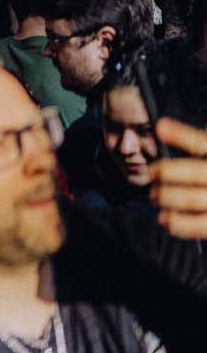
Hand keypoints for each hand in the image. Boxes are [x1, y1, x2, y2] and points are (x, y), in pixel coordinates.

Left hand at [149, 118, 206, 237]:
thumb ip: (199, 142)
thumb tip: (165, 129)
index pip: (202, 144)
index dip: (182, 134)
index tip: (160, 127)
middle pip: (194, 172)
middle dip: (165, 171)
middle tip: (150, 173)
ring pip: (192, 198)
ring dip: (166, 196)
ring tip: (153, 196)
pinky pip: (200, 225)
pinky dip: (178, 223)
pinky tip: (164, 219)